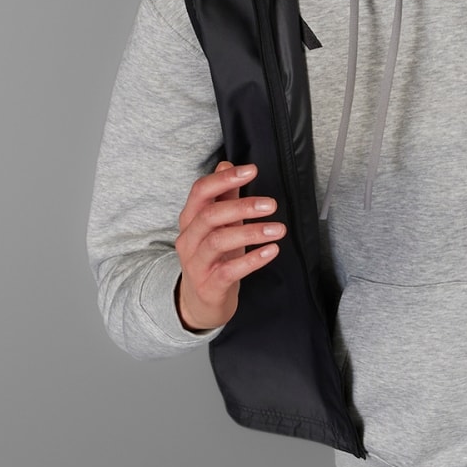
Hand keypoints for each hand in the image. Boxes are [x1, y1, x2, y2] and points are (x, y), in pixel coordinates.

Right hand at [173, 160, 285, 332]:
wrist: (200, 303)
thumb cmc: (213, 258)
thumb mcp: (218, 226)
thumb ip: (223, 197)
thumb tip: (227, 164)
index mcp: (189, 220)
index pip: (200, 191)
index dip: (225, 179)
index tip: (252, 170)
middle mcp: (188, 239)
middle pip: (210, 215)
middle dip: (242, 206)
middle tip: (272, 204)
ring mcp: (196, 263)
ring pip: (219, 241)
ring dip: (252, 232)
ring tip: (278, 229)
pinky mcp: (210, 285)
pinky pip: (230, 270)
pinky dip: (253, 259)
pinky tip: (272, 251)